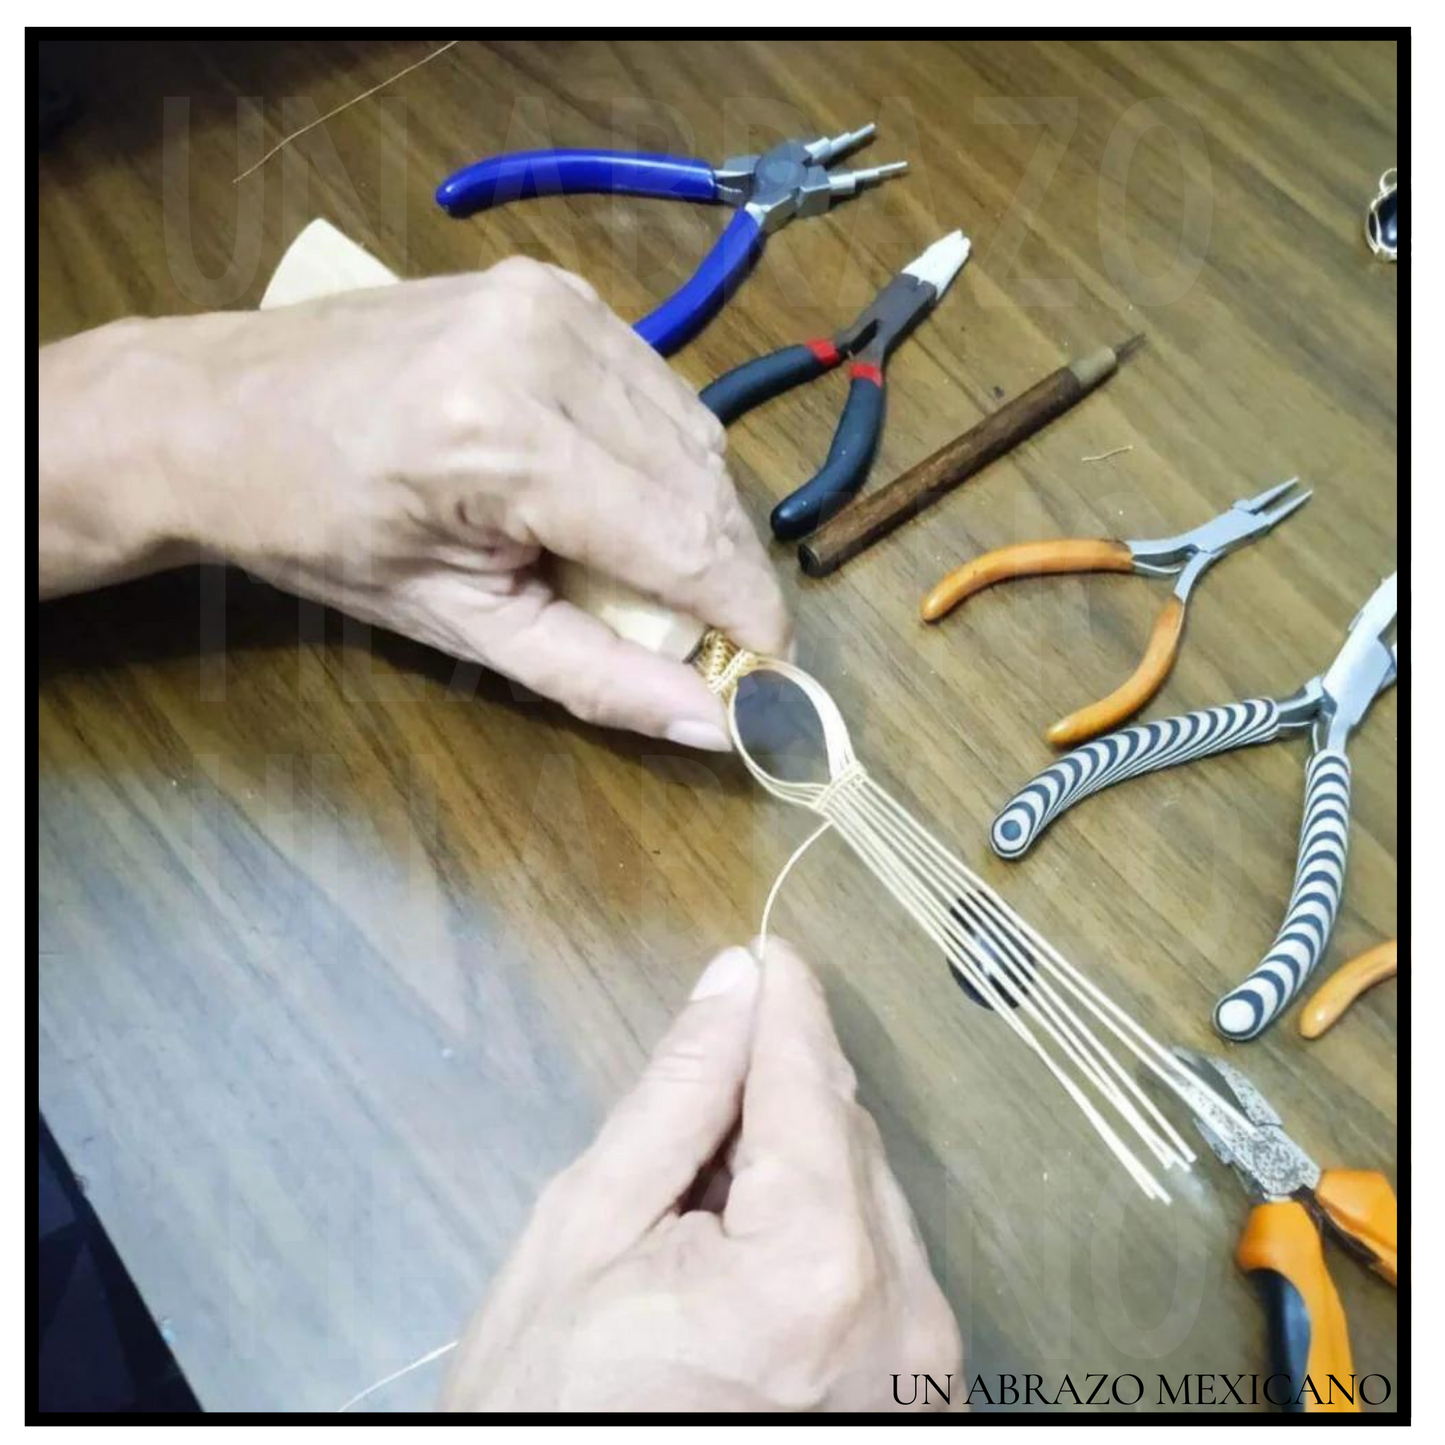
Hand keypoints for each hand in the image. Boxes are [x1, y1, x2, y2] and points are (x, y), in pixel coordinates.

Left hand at [38, 259, 789, 747]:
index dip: (746, 613)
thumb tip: (713, 723)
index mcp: (503, 436)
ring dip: (696, 514)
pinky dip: (662, 456)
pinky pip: (657, 388)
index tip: (776, 673)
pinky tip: (615, 495)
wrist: (216, 411)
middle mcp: (544, 345)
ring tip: (645, 570)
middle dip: (722, 571)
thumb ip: (593, 675)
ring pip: (692, 430)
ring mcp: (554, 302)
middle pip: (701, 481)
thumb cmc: (316, 532)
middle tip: (705, 636)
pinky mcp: (556, 287)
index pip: (680, 537)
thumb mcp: (454, 623)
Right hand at [441, 938, 961, 1411]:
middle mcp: (901, 1310)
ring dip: (800, 1158)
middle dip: (780, 1088)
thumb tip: (734, 982)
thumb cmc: (558, 1394)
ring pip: (868, 1192)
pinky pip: (880, 1257)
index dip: (787, 1004)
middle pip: (847, 1135)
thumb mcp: (588, 1232)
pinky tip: (748, 1245)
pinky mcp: (920, 1392)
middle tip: (700, 1088)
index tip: (767, 950)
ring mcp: (921, 1363)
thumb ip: (676, 1096)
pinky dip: (823, 1223)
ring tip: (706, 1195)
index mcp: (815, 1265)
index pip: (810, 1082)